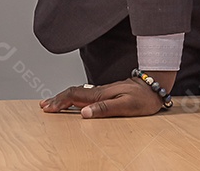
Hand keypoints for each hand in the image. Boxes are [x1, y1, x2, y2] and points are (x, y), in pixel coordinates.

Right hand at [40, 71, 175, 117]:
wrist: (156, 86)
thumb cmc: (144, 98)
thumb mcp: (126, 105)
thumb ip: (105, 108)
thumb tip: (84, 113)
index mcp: (101, 94)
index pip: (74, 96)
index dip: (59, 101)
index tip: (46, 108)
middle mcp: (100, 91)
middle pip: (73, 93)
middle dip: (57, 99)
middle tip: (43, 106)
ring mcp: (104, 91)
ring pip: (79, 93)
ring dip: (64, 98)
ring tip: (52, 103)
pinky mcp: (108, 93)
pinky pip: (86, 94)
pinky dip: (74, 98)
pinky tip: (74, 102)